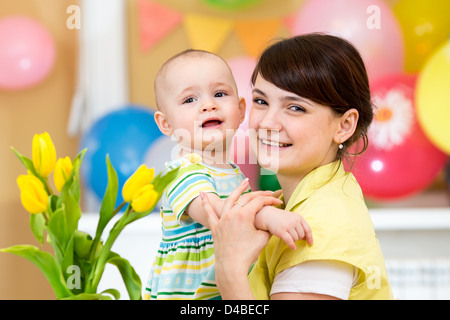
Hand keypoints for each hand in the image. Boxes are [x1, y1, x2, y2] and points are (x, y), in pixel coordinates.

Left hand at [199, 181, 275, 298]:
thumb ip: (266, 226)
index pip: (259, 202)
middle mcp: (232, 214)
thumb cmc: (248, 254)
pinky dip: (205, 203)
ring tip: (245, 183)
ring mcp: (222, 219)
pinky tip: (202, 193)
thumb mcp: (263, 238)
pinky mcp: (215, 227)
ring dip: (238, 190)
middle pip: (246, 198)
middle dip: (259, 194)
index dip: (270, 201)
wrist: (231, 266)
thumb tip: (270, 222)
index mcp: (244, 215)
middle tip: (269, 194)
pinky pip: (209, 212)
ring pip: (229, 200)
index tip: (278, 202)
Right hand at [256, 206, 312, 249]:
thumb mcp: (292, 218)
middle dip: (298, 238)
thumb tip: (306, 238)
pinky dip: (292, 245)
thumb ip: (300, 225)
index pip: (307, 229)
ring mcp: (288, 226)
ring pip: (296, 239)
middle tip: (292, 236)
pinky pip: (290, 241)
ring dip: (293, 241)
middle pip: (301, 235)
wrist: (269, 215)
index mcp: (298, 217)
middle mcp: (294, 221)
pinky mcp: (281, 231)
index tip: (310, 244)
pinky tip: (293, 248)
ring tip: (288, 237)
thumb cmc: (282, 219)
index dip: (310, 237)